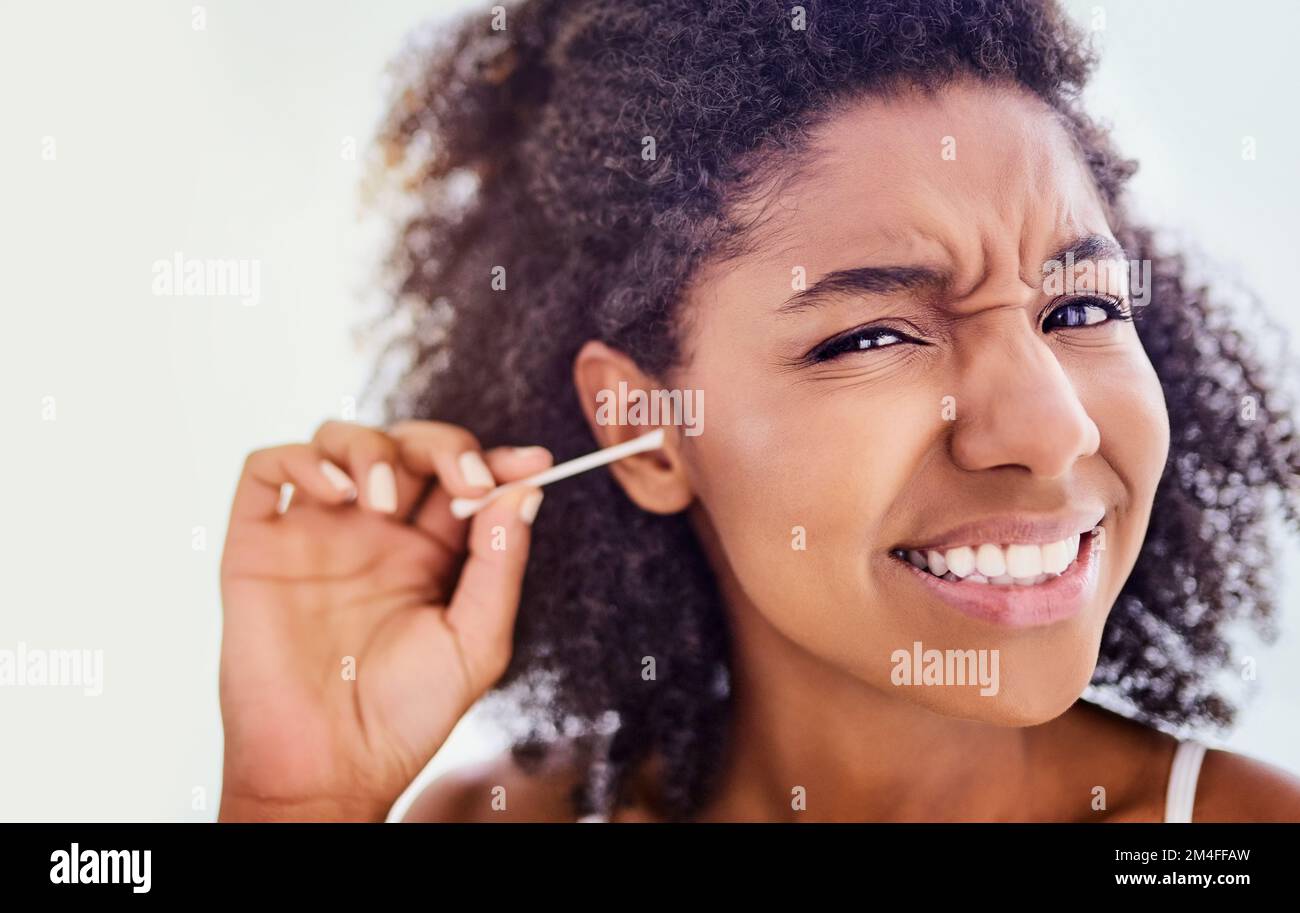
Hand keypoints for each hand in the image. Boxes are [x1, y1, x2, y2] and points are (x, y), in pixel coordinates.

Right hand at [217, 420, 549, 820]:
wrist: (328, 767)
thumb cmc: (405, 715)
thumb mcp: (475, 641)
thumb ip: (498, 564)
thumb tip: (522, 491)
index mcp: (429, 553)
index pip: (463, 481)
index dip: (498, 461)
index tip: (534, 462)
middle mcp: (373, 533)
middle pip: (408, 446)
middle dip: (443, 446)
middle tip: (465, 479)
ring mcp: (316, 533)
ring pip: (339, 440)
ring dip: (372, 448)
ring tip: (384, 502)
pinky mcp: (259, 544)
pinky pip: (268, 468)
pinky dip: (301, 459)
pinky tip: (335, 494)